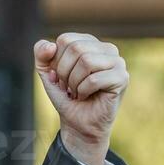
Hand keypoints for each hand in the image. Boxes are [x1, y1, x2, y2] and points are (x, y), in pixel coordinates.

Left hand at [33, 33, 127, 164]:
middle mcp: (107, 48)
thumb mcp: (47, 73)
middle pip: (76, 48)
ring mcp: (118, 62)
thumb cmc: (66, 97)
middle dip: (65, 73)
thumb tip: (50, 46)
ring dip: (74, 83)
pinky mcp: (122, 78)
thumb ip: (41, 54)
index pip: (65, 40)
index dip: (56, 62)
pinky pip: (94, 79)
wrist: (78, 125)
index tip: (61, 78)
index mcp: (90, 42)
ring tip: (78, 92)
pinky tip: (87, 97)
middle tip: (69, 88)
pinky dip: (83, 91)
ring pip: (86, 61)